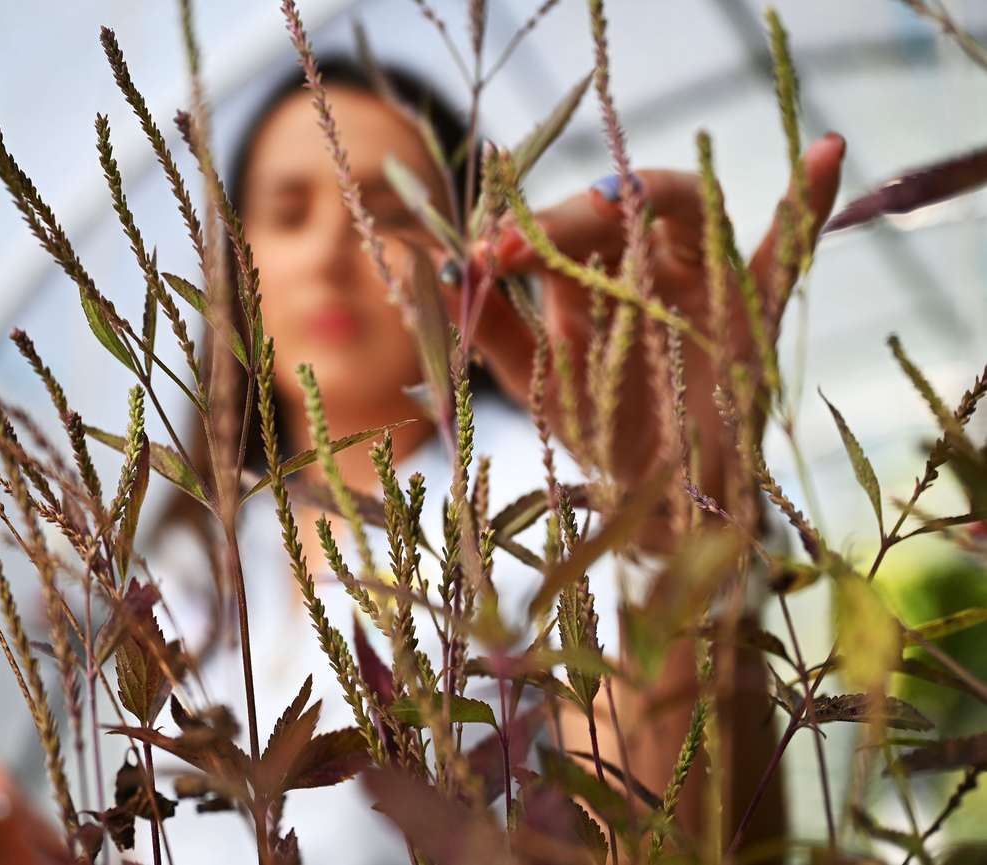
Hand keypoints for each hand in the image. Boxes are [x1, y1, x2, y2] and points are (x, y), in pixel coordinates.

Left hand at [457, 134, 845, 498]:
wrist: (661, 499)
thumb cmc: (601, 432)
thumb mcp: (538, 381)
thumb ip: (493, 329)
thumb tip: (452, 270)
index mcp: (602, 278)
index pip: (568, 233)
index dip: (530, 236)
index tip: (487, 254)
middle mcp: (655, 267)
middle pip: (623, 211)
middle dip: (569, 223)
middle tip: (521, 246)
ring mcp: (710, 283)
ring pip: (694, 211)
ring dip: (656, 195)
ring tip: (619, 198)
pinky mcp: (756, 311)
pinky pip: (792, 250)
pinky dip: (811, 203)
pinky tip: (828, 151)